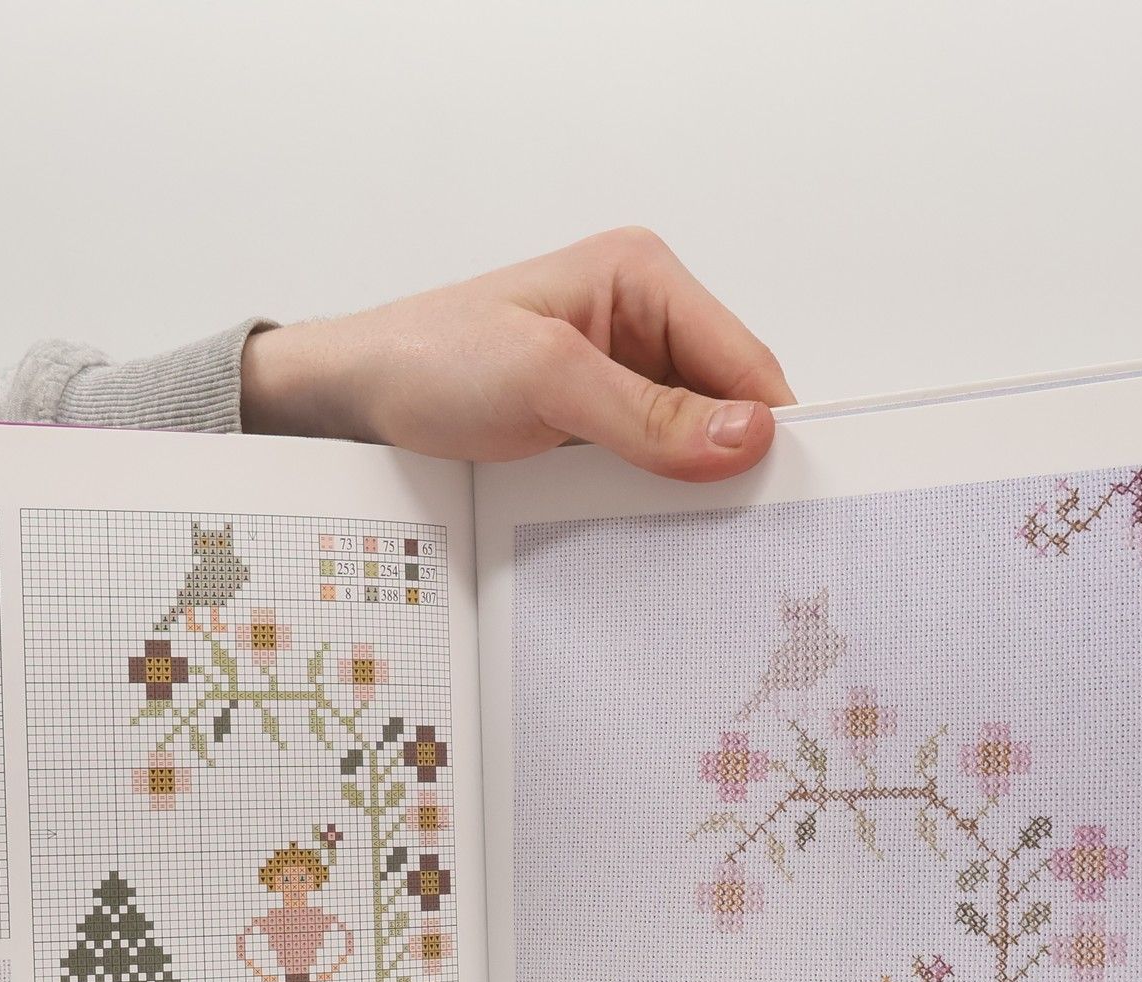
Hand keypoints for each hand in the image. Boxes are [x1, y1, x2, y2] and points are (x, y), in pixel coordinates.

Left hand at [241, 227, 793, 481]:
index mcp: (643, 278)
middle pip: (726, 406)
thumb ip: (647, 413)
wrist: (354, 397)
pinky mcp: (594, 424)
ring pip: (690, 445)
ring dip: (691, 490)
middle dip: (731, 465)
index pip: (744, 361)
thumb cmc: (431, 361)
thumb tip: (747, 437)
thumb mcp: (544, 379)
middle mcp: (641, 321)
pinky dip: (654, 500)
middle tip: (743, 536)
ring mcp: (619, 377)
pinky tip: (652, 534)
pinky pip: (648, 466)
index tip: (787, 500)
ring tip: (697, 543)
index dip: (770, 430)